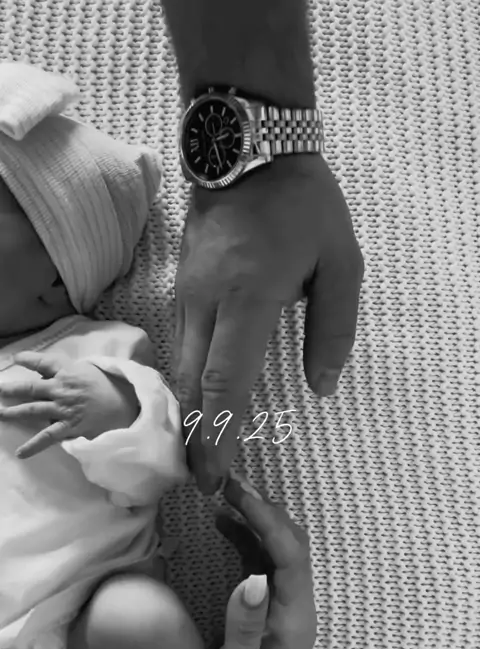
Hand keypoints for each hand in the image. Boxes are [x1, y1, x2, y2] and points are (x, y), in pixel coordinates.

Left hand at [0, 351, 138, 457]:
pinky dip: (33, 446)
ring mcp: (63, 409)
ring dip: (13, 412)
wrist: (127, 405)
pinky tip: (20, 453)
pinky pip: (47, 437)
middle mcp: (61, 389)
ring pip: (33, 409)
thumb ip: (66, 369)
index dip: (28, 359)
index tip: (16, 358)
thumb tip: (48, 373)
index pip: (43, 362)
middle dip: (10, 389)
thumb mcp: (88, 369)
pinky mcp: (68, 427)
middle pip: (30, 388)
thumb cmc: (109, 386)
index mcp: (67, 372)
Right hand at [174, 154, 363, 492]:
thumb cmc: (302, 205)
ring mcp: (187, 293)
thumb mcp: (341, 262)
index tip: (215, 475)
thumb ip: (334, 329)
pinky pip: (179, 344)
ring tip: (199, 451)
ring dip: (188, 413)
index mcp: (251, 297)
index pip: (225, 380)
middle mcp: (208, 301)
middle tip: (203, 479)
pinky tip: (195, 403)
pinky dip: (186, 382)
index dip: (219, 433)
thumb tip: (321, 387)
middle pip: (191, 384)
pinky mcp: (182, 286)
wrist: (245, 148)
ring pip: (179, 366)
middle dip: (195, 437)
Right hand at [202, 474, 316, 648]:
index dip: (269, 522)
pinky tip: (225, 523)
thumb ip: (245, 626)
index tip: (241, 495)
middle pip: (292, 545)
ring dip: (257, 519)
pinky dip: (248, 537)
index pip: (290, 558)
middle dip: (266, 510)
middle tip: (231, 483)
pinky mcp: (269, 607)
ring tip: (226, 493)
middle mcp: (297, 606)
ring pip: (280, 549)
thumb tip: (251, 577)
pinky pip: (264, 562)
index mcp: (295, 620)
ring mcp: (285, 605)